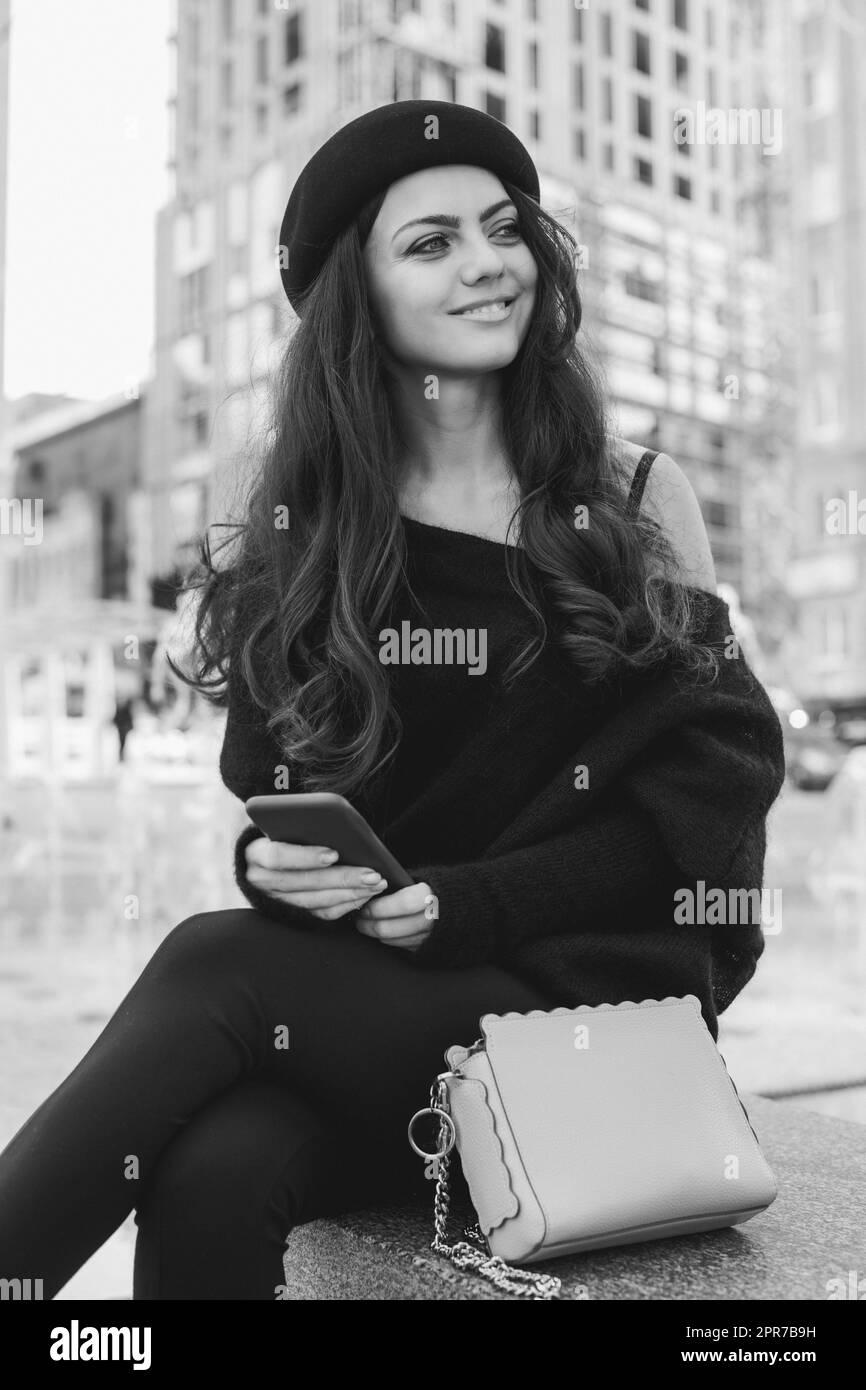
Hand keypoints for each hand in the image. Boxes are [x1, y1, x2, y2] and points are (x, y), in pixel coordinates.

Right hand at [244, 837, 389, 919]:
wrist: (263, 857)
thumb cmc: (281, 832)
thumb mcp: (283, 824)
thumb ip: (301, 823)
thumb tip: (337, 822)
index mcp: (255, 853)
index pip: (277, 857)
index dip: (305, 857)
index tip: (334, 853)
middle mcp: (259, 881)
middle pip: (303, 883)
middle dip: (341, 879)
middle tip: (372, 874)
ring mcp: (274, 901)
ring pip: (315, 902)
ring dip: (349, 894)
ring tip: (376, 884)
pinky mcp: (291, 914)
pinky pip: (321, 914)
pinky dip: (345, 906)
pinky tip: (365, 896)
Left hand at [354, 881, 437, 951]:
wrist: (462, 906)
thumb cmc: (439, 887)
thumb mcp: (425, 878)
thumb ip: (402, 883)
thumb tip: (375, 886)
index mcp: (432, 896)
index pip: (402, 904)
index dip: (380, 907)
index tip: (366, 905)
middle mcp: (433, 919)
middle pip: (391, 928)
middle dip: (369, 924)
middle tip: (359, 918)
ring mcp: (430, 936)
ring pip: (393, 940)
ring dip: (376, 933)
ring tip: (366, 924)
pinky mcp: (427, 947)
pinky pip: (402, 946)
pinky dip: (389, 939)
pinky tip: (383, 931)